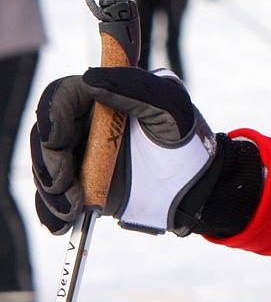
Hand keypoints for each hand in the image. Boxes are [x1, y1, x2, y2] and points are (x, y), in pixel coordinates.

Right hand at [32, 67, 218, 235]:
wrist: (194, 185)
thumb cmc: (186, 138)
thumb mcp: (170, 107)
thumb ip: (135, 88)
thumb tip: (90, 79)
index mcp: (104, 97)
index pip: (61, 96)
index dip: (50, 115)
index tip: (55, 140)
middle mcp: (87, 125)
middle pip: (45, 135)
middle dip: (48, 161)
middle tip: (64, 183)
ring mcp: (81, 157)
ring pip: (45, 168)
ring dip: (51, 191)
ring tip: (74, 208)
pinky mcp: (80, 187)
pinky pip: (53, 198)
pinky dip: (51, 212)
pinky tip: (63, 223)